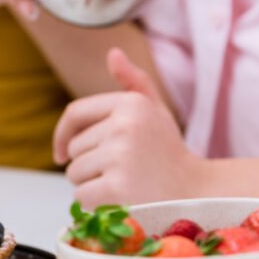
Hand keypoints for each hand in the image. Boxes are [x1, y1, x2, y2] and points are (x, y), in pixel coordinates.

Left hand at [53, 48, 205, 206]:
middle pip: (74, 148)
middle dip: (88, 164)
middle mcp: (124, 125)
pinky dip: (95, 204)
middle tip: (121, 172)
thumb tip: (113, 53)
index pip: (74, 113)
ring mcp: (120, 157)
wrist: (198, 196)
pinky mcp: (116, 188)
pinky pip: (81, 196)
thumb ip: (134, 82)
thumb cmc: (169, 154)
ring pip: (75, 173)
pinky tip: (121, 202)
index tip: (61, 154)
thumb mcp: (156, 113)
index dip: (62, 135)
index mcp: (131, 103)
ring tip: (124, 185)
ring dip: (91, 185)